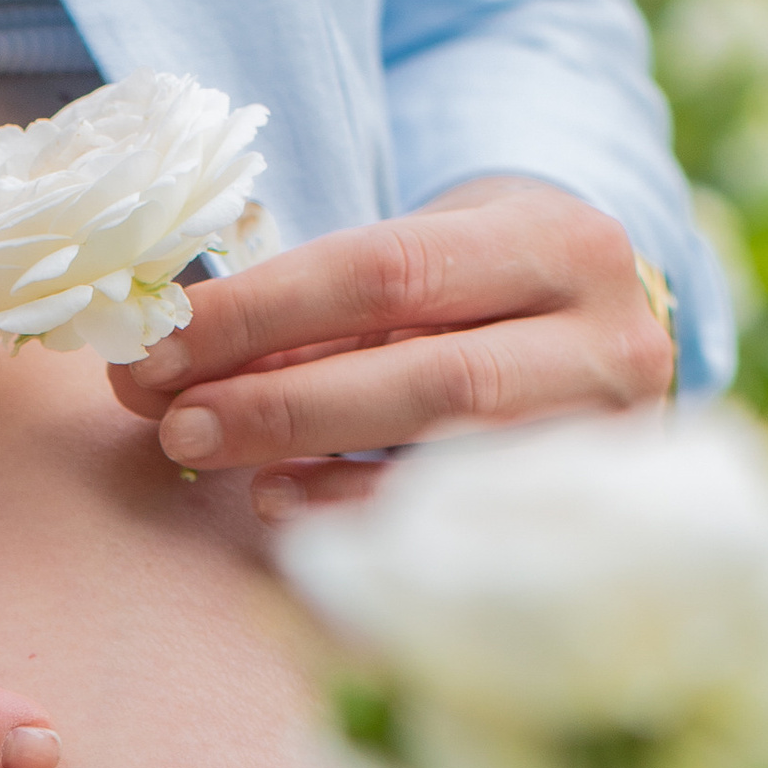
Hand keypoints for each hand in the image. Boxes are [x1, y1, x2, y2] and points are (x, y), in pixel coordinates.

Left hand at [107, 177, 675, 523]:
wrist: (601, 338)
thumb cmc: (480, 293)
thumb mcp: (419, 264)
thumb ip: (305, 313)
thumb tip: (160, 371)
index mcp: (557, 242)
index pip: (388, 270)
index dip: (262, 312)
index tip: (157, 345)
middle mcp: (607, 340)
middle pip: (429, 375)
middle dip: (282, 400)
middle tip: (174, 424)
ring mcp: (609, 437)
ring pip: (449, 453)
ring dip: (311, 455)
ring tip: (205, 453)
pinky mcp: (587, 509)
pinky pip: (457, 524)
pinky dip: (354, 510)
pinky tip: (276, 499)